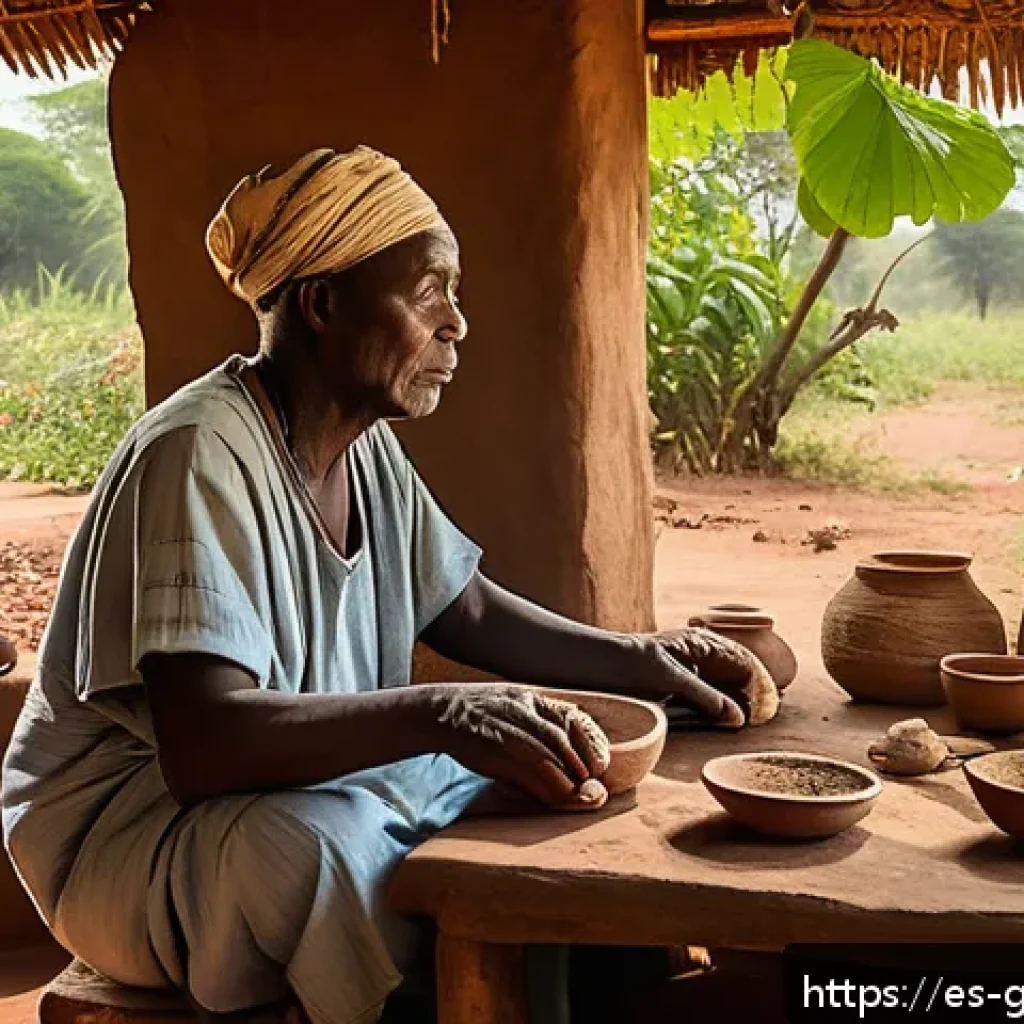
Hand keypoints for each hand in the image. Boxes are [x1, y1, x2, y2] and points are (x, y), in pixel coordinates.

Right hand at [427, 684, 611, 810]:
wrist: (439, 712)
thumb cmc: (478, 716)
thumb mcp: (511, 706)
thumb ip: (537, 726)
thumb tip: (564, 760)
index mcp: (530, 698)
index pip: (572, 717)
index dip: (590, 742)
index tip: (599, 762)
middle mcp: (522, 709)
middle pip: (563, 740)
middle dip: (582, 765)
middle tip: (591, 784)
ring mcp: (508, 727)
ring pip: (549, 756)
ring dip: (567, 780)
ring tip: (574, 795)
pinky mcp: (495, 747)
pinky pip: (529, 770)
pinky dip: (545, 787)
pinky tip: (551, 797)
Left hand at [630, 628, 773, 728]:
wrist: (595, 664)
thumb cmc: (631, 663)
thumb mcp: (671, 679)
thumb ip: (706, 697)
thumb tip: (739, 718)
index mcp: (700, 643)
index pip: (742, 662)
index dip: (756, 685)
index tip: (766, 709)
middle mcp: (697, 653)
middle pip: (734, 672)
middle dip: (750, 692)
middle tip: (764, 715)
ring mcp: (688, 668)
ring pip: (721, 684)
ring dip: (734, 701)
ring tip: (748, 719)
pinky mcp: (676, 684)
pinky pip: (705, 695)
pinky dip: (716, 706)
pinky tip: (722, 719)